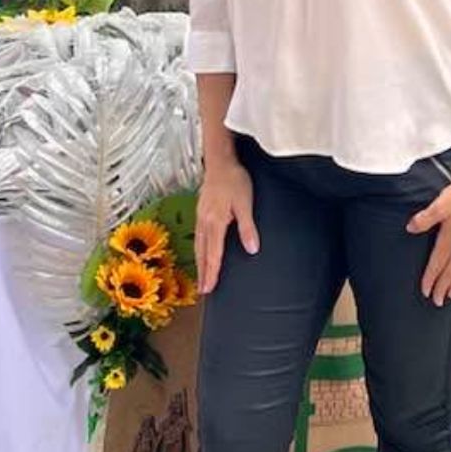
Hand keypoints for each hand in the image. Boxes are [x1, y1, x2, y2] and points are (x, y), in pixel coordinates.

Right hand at [195, 156, 257, 294]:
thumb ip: (247, 227)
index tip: (210, 288)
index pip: (214, 254)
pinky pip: (198, 235)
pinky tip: (200, 249)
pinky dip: (198, 248)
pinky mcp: (201, 210)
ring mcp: (201, 216)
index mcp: (215, 222)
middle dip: (203, 273)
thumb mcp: (245, 203)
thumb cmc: (234, 178)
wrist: (220, 160)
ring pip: (198, 245)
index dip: (212, 273)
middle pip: (202, 253)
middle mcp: (205, 221)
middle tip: (203, 291)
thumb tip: (252, 248)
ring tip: (201, 276)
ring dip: (199, 262)